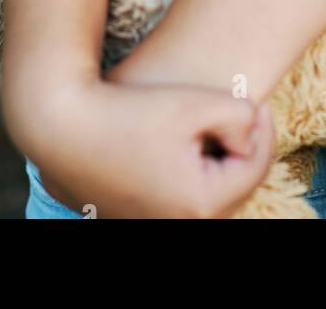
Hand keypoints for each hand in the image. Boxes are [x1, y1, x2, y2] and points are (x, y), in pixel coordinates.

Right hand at [9, 70, 274, 218]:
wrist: (61, 126)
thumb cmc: (128, 111)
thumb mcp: (193, 102)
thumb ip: (239, 115)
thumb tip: (252, 132)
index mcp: (200, 204)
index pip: (255, 168)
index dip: (263, 129)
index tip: (257, 100)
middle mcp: (179, 225)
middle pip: (235, 188)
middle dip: (244, 150)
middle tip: (245, 112)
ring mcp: (154, 225)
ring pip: (209, 196)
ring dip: (219, 163)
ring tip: (217, 125)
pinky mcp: (136, 217)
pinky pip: (181, 199)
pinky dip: (192, 173)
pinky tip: (187, 142)